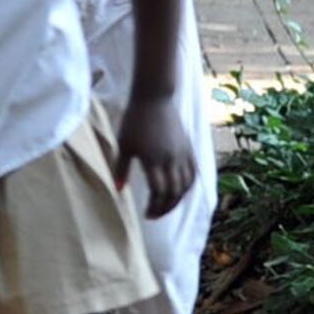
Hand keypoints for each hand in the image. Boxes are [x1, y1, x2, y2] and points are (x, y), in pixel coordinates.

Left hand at [118, 92, 196, 218]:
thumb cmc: (134, 121)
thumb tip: (119, 190)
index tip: (146, 214)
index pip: (158, 191)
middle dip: (165, 208)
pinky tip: (179, 192)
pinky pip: (193, 173)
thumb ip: (121, 168)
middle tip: (155, 215)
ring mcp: (183, 154)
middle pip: (174, 192)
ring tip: (166, 206)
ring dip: (177, 199)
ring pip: (186, 185)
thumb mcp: (123, 144)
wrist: (154, 99)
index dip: (154, 206)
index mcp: (153, 159)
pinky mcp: (189, 148)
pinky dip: (188, 186)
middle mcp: (171, 159)